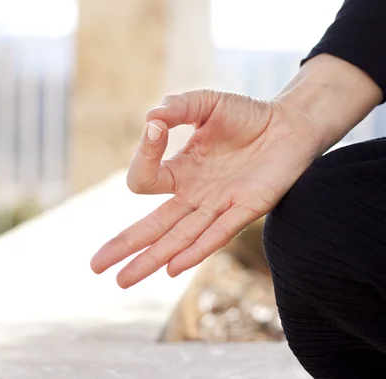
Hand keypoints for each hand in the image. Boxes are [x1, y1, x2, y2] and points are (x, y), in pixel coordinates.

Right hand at [90, 89, 325, 287]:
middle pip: (153, 225)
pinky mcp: (247, 209)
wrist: (290, 124)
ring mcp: (219, 205)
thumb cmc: (247, 115)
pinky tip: (171, 269)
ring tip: (122, 281)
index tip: (156, 129)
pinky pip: (217, 234)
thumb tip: (151, 119)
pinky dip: (195, 250)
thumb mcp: (207, 104)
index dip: (143, 155)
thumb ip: (179, 108)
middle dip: (125, 245)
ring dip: (151, 259)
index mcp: (182, 169)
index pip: (146, 178)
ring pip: (179, 238)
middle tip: (95, 266)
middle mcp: (196, 193)